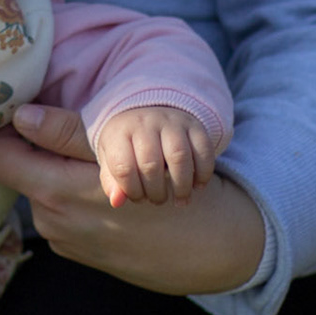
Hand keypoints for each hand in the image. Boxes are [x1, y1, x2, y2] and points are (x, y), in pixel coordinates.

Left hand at [0, 104, 264, 294]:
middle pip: (19, 171)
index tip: (14, 113)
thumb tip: (19, 115)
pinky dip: (75, 195)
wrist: (209, 251)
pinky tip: (108, 192)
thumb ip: (64, 134)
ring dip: (59, 171)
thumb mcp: (117, 155)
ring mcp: (63, 240)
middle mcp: (50, 221)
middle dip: (36, 149)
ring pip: (42, 188)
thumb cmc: (168, 197)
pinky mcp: (77, 251)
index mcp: (53, 193)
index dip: (0, 131)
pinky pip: (61, 211)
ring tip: (101, 164)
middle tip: (73, 132)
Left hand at [95, 105, 218, 206]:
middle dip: (156, 192)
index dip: (132, 191)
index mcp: (119, 133)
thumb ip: (111, 182)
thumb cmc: (127, 146)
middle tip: (158, 200)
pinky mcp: (194, 125)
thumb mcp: (111, 160)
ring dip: (181, 186)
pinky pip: (203, 150)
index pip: (123, 168)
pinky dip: (203, 173)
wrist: (147, 113)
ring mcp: (171, 122)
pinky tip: (197, 186)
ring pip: (179, 157)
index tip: (138, 198)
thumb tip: (116, 201)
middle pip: (151, 164)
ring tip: (180, 200)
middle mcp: (145, 123)